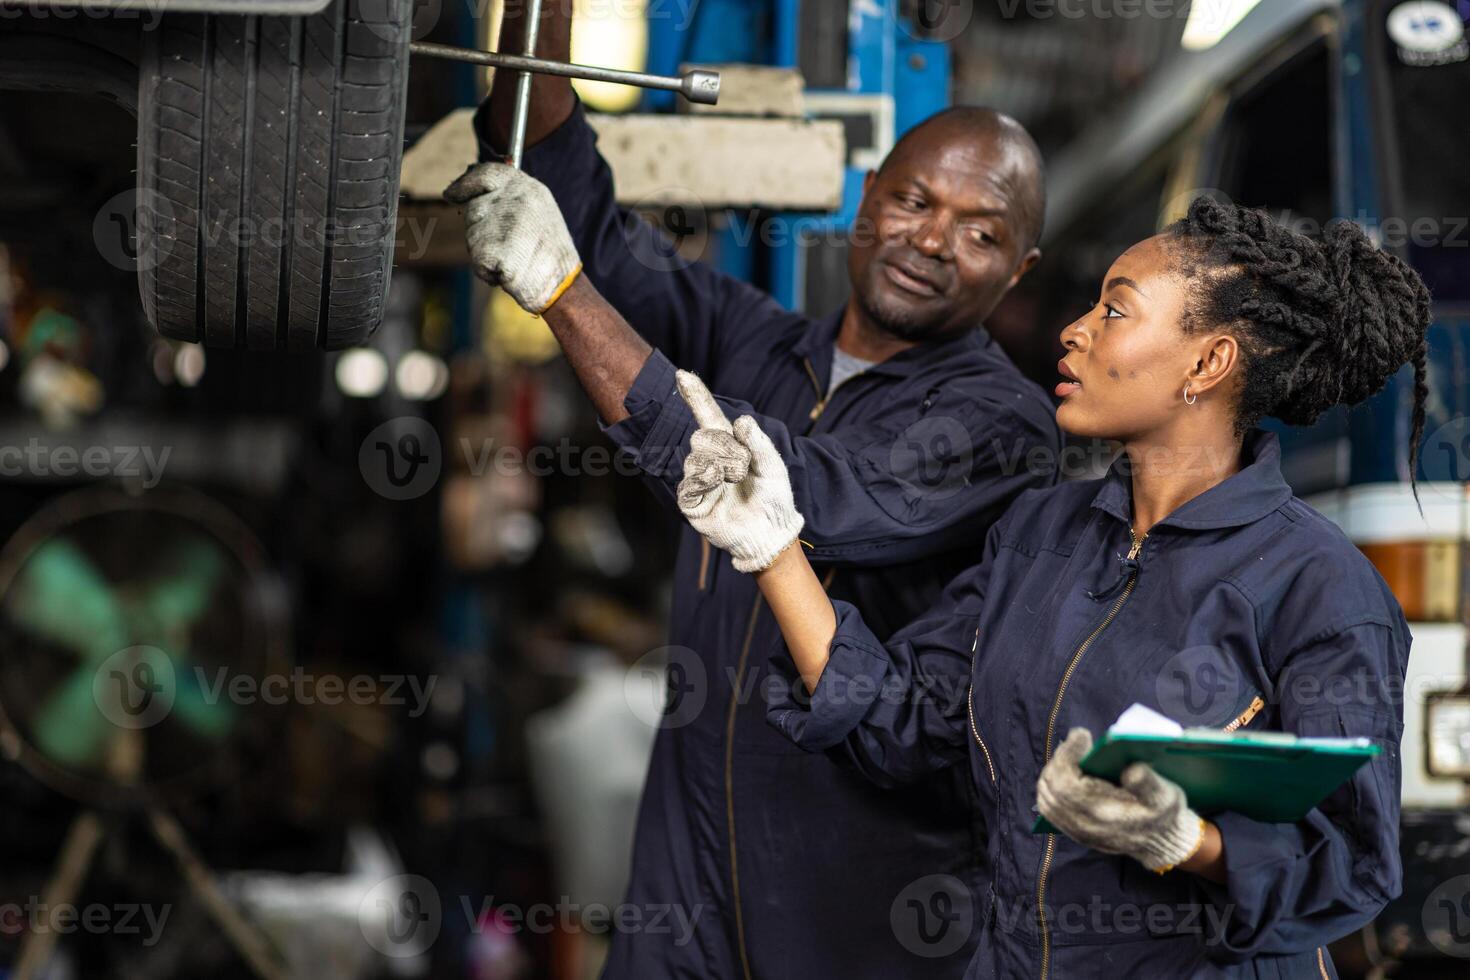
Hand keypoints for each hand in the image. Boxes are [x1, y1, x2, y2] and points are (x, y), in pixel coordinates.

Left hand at [443, 163, 581, 313]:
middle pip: (475, 209)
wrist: (565, 286)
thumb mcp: (539, 214)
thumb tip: (474, 195)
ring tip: (516, 261)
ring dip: (486, 253)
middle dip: (482, 231)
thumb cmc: (551, 255)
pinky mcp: (493, 250)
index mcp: (528, 188)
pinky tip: (510, 275)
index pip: (486, 174)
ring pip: (473, 236)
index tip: (451, 194)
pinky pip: (477, 261)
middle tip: (510, 249)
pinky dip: (488, 272)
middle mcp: (514, 199)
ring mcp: (503, 223)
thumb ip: (511, 200)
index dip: (466, 184)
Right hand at [675, 371, 803, 572]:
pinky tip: (719, 487)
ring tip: (736, 482)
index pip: (709, 417)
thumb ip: (759, 443)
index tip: (682, 375)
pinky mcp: (692, 502)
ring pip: (697, 457)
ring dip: (721, 467)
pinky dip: (706, 480)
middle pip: (703, 436)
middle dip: (727, 448)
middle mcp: (711, 460)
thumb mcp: (774, 467)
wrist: (769, 534)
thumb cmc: (774, 499)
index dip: (696, 397)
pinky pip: (689, 481)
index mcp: (731, 447)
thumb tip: (741, 420)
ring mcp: (699, 480)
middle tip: (743, 468)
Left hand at [1036, 728, 1205, 873]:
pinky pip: (1049, 807)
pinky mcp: (1073, 831)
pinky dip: (1052, 786)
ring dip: (1053, 771)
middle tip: (1077, 742)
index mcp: (1104, 813)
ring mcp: (1076, 830)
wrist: (1161, 842)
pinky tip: (1065, 770)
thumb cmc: (1162, 814)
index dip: (1069, 755)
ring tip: (1070, 753)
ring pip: (1046, 797)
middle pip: (1053, 787)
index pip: (1068, 783)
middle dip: (1061, 759)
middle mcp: (1084, 824)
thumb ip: (1148, 783)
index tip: (1082, 735)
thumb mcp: (1166, 796)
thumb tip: (1131, 768)